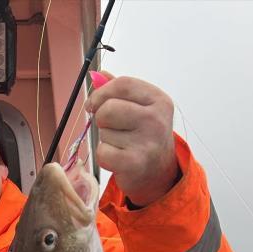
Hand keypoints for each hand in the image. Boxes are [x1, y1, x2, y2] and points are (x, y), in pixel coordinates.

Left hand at [87, 73, 179, 206]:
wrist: (159, 173)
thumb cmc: (145, 136)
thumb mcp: (141, 108)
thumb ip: (120, 91)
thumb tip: (96, 76)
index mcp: (159, 100)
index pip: (122, 84)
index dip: (101, 93)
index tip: (93, 104)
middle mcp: (156, 120)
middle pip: (109, 108)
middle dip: (100, 118)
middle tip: (109, 127)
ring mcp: (147, 142)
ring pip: (104, 132)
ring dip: (105, 139)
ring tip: (121, 144)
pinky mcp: (134, 163)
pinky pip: (102, 152)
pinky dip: (104, 156)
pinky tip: (117, 158)